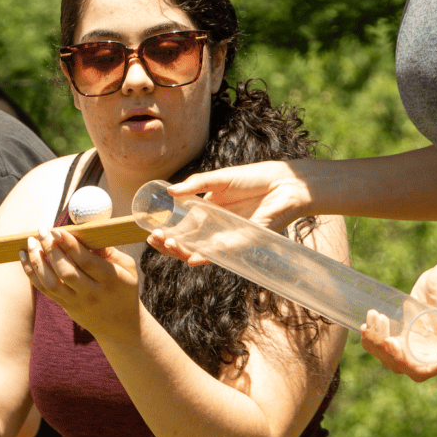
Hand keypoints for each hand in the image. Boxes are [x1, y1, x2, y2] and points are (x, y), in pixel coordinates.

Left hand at [21, 225, 142, 342]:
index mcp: (110, 279)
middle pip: (66, 271)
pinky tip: (25, 257)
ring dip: (37, 261)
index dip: (69, 244)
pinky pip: (44, 290)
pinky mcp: (65, 306)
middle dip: (51, 249)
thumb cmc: (124, 288)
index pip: (86, 261)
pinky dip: (32, 273)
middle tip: (41, 230)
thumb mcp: (128, 268)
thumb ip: (109, 250)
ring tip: (30, 243)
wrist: (120, 326)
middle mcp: (92, 293)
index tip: (56, 230)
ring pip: (51, 283)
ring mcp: (76, 302)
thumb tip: (87, 232)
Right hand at [157, 161, 320, 264]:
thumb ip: (196, 185)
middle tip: (157, 238)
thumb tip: (170, 191)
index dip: (165, 231)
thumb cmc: (254, 178)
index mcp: (206, 212)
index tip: (151, 231)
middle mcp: (214, 228)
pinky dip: (206, 258)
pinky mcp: (242, 243)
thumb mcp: (220, 178)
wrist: (285, 184)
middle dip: (168, 244)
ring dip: (181, 251)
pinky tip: (192, 258)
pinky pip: (221, 255)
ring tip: (169, 243)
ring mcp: (226, 237)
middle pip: (186, 243)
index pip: (180, 227)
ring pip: (199, 251)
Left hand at [359, 249, 436, 380]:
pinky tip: (368, 320)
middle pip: (399, 365)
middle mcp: (430, 355)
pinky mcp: (404, 335)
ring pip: (387, 355)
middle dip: (383, 348)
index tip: (391, 341)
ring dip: (374, 341)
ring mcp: (415, 346)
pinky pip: (384, 344)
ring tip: (375, 316)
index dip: (402, 362)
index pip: (419, 371)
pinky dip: (372, 336)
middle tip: (381, 322)